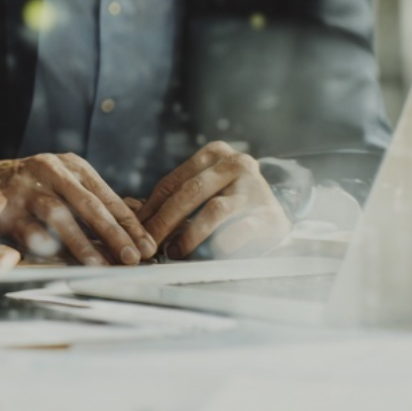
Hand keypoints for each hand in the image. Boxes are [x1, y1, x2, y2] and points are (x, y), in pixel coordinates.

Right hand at [0, 154, 155, 265]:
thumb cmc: (43, 185)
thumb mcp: (70, 182)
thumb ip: (98, 203)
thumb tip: (136, 233)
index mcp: (73, 165)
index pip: (107, 196)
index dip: (129, 223)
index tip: (147, 245)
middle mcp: (50, 171)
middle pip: (87, 204)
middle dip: (113, 233)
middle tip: (132, 257)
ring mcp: (27, 189)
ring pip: (58, 216)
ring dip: (81, 243)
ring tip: (101, 265)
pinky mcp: (7, 209)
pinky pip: (29, 229)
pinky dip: (46, 246)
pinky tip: (62, 260)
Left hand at [140, 142, 291, 259]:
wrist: (277, 213)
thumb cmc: (230, 202)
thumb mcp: (205, 190)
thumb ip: (176, 200)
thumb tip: (134, 217)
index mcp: (214, 154)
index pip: (173, 182)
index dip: (150, 208)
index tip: (134, 228)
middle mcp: (236, 164)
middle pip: (189, 193)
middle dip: (164, 222)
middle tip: (148, 244)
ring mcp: (254, 188)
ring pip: (214, 210)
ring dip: (189, 235)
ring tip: (175, 252)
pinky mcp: (269, 214)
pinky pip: (239, 231)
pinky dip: (219, 245)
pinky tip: (206, 256)